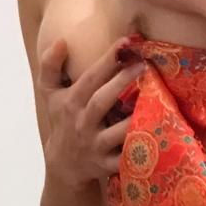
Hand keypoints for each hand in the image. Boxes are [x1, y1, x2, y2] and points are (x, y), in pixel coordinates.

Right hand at [39, 38, 142, 188]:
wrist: (63, 164)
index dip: (106, 61)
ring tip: (156, 101)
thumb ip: (50, 66)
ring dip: (134, 119)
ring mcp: (96, 146)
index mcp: (71, 103)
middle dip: (121, 83)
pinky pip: (125, 159)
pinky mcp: (107, 164)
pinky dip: (138, 152)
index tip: (124, 42)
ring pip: (116, 132)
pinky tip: (156, 139)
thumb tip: (61, 41)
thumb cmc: (62, 120)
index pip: (89, 79)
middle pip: (101, 102)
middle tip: (143, 65)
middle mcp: (83, 123)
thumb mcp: (49, 93)